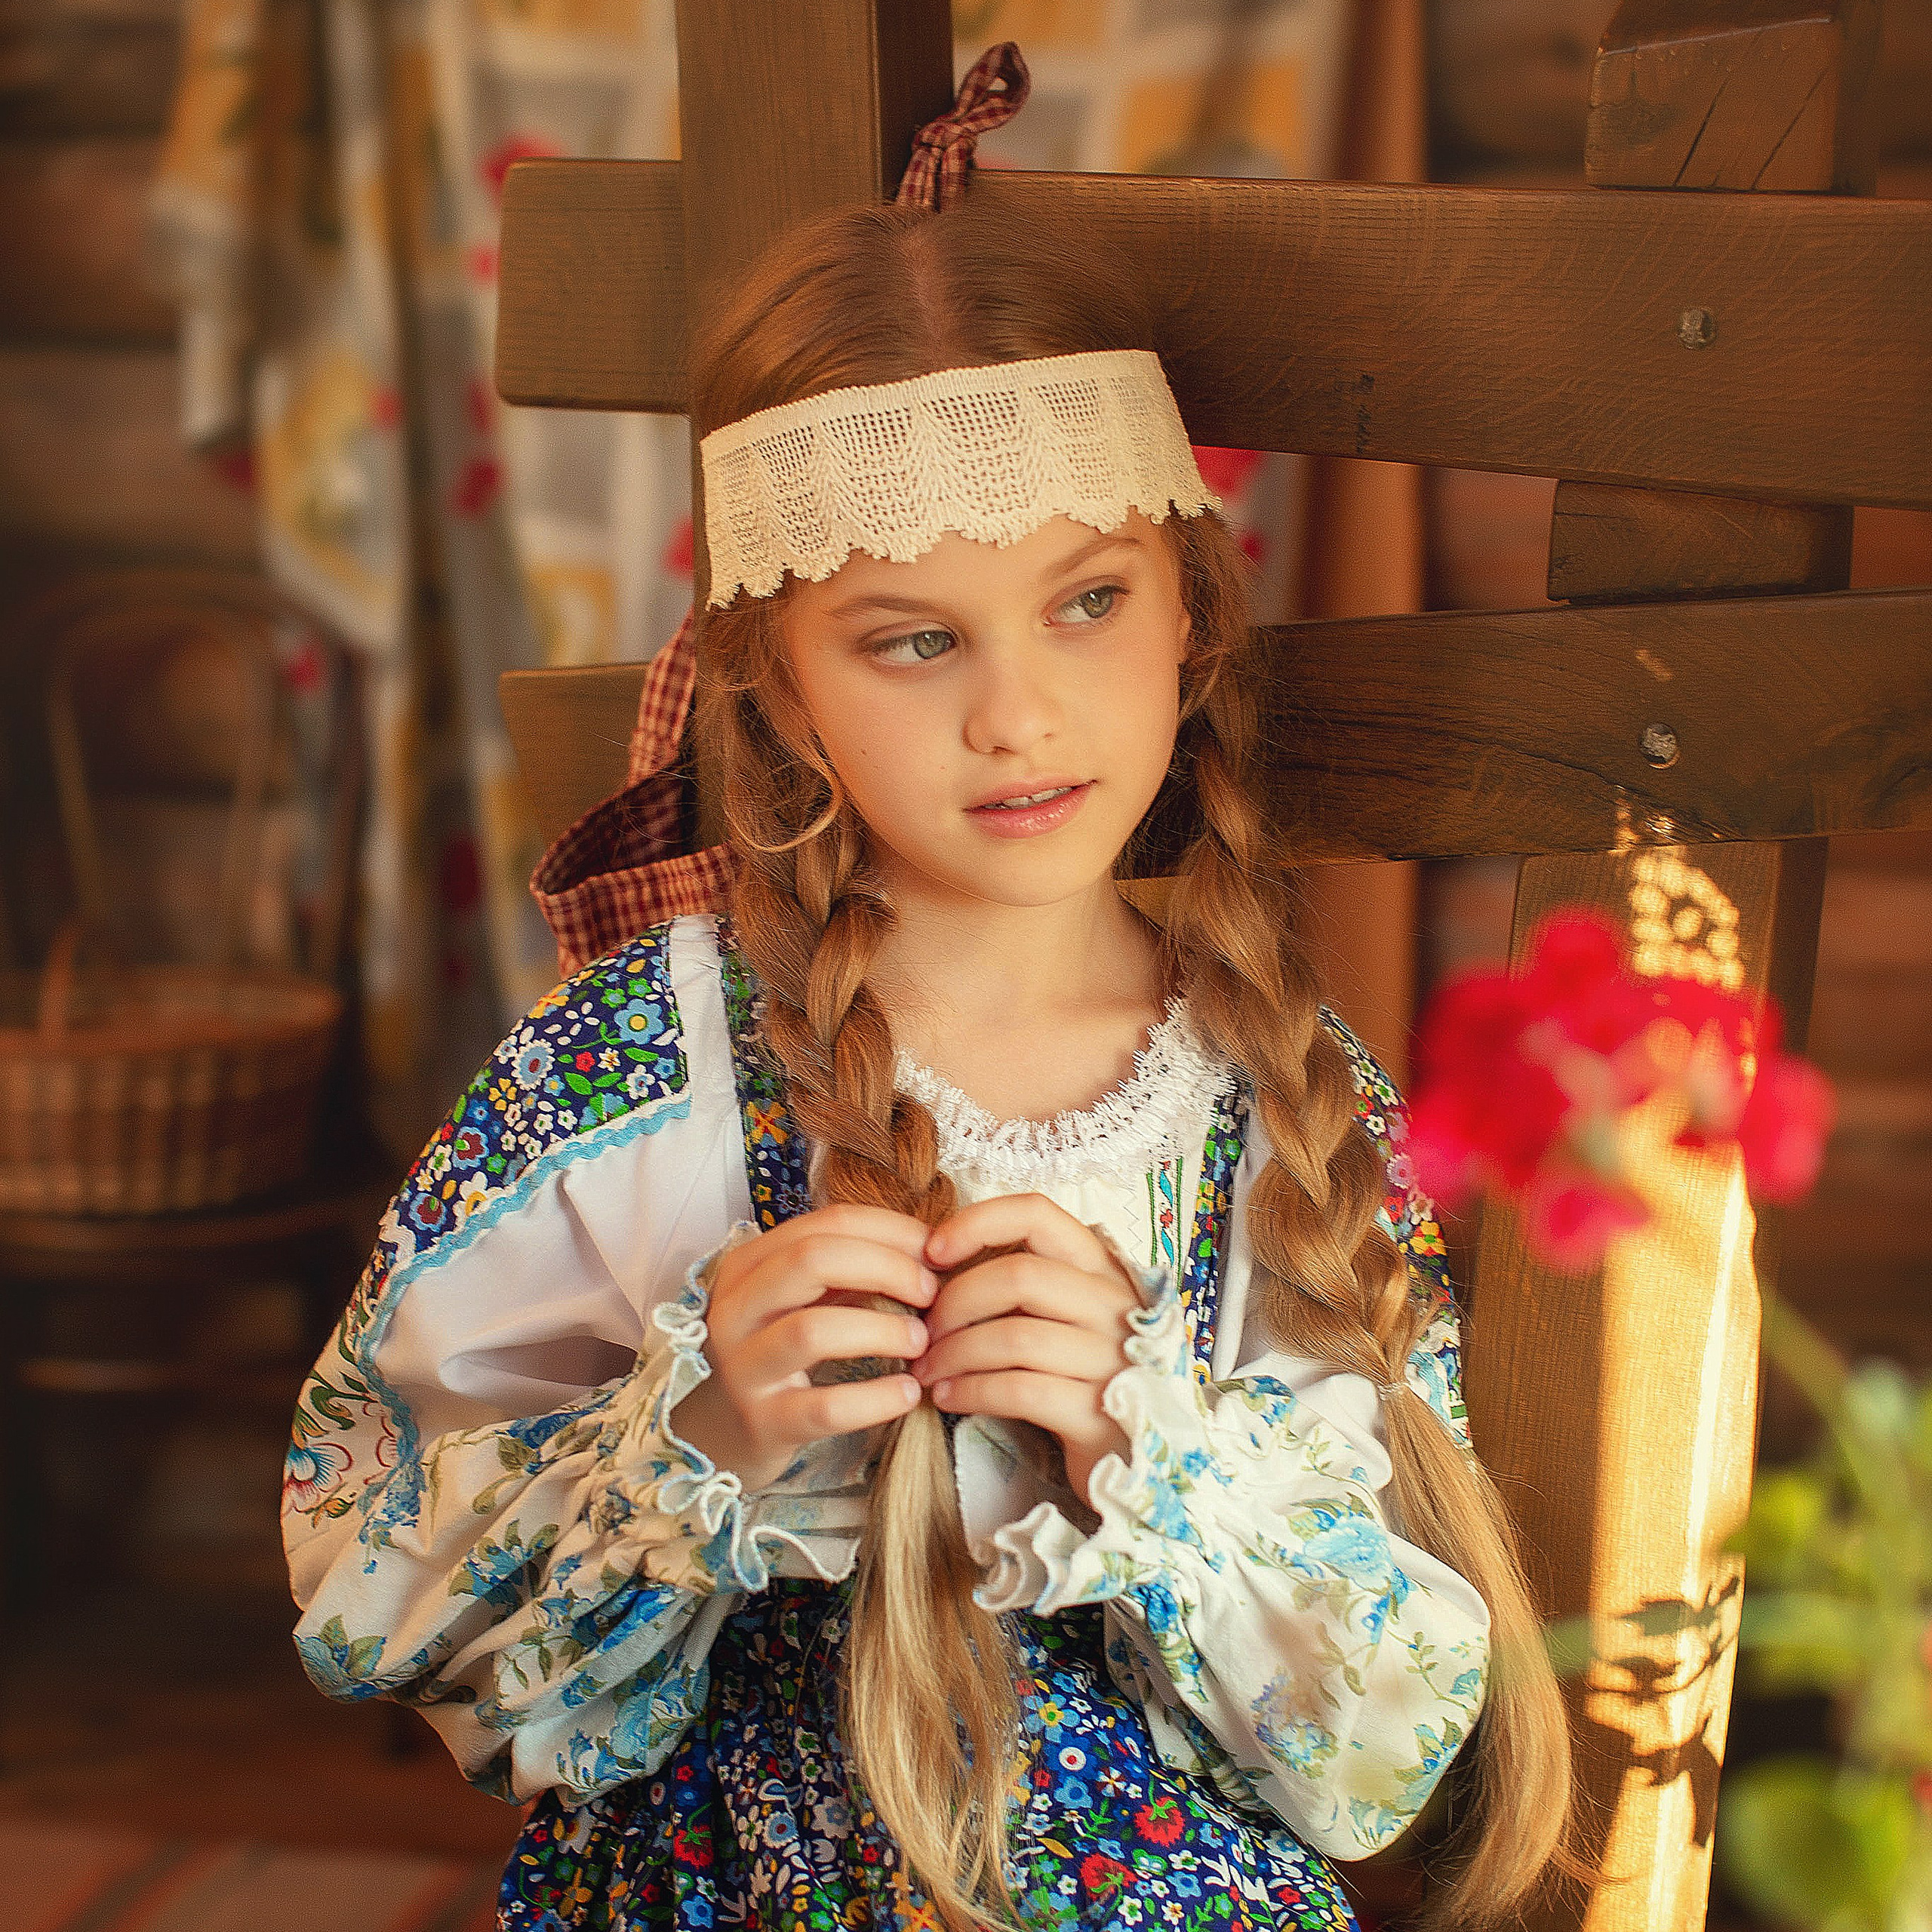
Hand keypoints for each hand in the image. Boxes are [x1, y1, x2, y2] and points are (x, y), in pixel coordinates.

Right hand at [672, 1204, 937, 1493]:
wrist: (722, 1432)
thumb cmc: (779, 1352)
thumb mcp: (805, 1299)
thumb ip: (853, 1270)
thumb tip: (931, 1249)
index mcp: (749, 1264)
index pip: (825, 1223)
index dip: (891, 1231)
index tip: (936, 1252)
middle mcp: (736, 1308)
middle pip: (813, 1260)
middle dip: (886, 1268)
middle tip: (930, 1294)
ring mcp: (743, 1367)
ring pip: (813, 1330)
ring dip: (882, 1331)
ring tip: (921, 1342)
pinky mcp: (762, 1422)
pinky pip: (825, 1407)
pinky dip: (876, 1399)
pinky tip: (908, 1393)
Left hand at [915, 1194, 1139, 1506]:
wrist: (1134, 1460)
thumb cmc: (1081, 1378)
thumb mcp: (1063, 1319)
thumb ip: (1021, 1287)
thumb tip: (935, 1265)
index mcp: (1102, 1270)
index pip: (1038, 1214)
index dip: (978, 1223)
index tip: (932, 1252)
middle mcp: (1116, 1306)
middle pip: (1020, 1276)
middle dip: (955, 1302)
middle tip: (923, 1333)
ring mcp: (1114, 1361)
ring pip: (1015, 1336)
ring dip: (955, 1352)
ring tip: (926, 1370)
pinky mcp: (1099, 1414)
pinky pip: (1020, 1389)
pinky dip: (972, 1391)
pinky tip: (947, 1398)